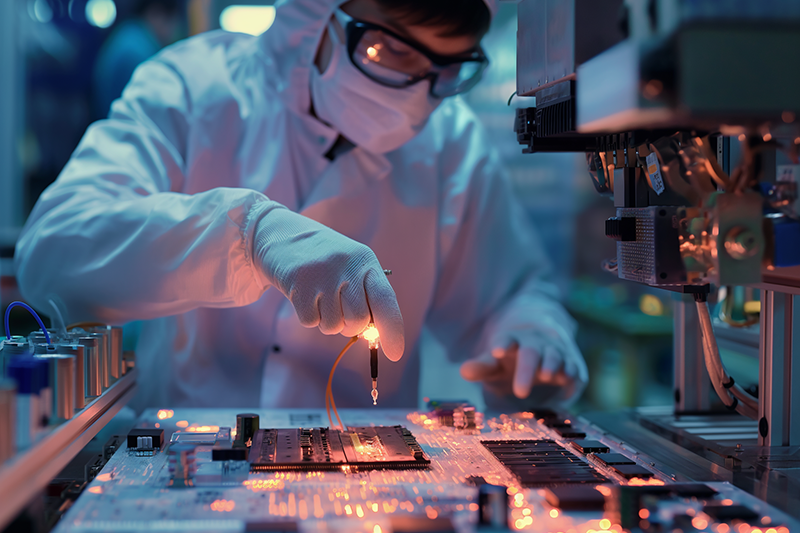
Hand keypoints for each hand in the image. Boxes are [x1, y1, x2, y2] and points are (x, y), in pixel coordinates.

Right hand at [253, 205, 403, 360]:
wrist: (281, 234)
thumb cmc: (324, 261)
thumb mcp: (351, 268)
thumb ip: (365, 298)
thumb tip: (374, 336)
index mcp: (366, 262)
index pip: (386, 300)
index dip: (394, 330)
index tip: (395, 354)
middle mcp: (346, 266)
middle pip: (359, 320)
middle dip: (350, 327)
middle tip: (340, 312)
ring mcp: (322, 274)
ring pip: (334, 326)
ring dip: (327, 322)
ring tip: (320, 298)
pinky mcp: (298, 283)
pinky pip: (310, 322)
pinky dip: (308, 317)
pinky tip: (304, 296)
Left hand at [460, 334, 586, 403]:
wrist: (540, 338)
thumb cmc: (511, 356)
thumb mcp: (496, 362)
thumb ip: (482, 367)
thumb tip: (464, 371)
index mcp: (512, 340)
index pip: (506, 339)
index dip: (503, 343)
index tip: (497, 350)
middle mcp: (534, 342)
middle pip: (530, 353)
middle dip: (526, 371)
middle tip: (520, 392)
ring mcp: (553, 350)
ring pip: (554, 355)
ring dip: (551, 365)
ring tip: (546, 376)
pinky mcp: (570, 362)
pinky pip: (572, 365)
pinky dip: (571, 371)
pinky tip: (568, 379)